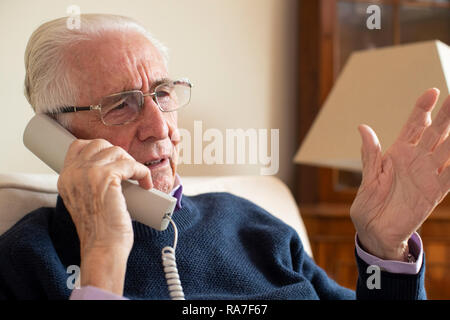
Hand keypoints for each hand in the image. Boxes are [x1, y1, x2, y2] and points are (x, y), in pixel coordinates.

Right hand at [57, 139, 151, 293]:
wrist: (102, 248)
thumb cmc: (99, 230)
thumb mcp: (85, 201)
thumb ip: (88, 183)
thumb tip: (113, 167)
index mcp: (66, 178)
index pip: (78, 146)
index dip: (100, 149)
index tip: (115, 160)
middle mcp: (74, 173)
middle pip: (99, 144)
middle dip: (118, 154)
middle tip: (129, 170)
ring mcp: (89, 173)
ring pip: (117, 152)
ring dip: (132, 163)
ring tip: (138, 178)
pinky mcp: (106, 178)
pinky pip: (131, 164)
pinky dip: (143, 172)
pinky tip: (146, 183)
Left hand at [350, 88, 449, 260]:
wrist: (375, 232)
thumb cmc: (369, 204)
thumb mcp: (368, 177)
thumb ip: (371, 153)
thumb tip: (363, 127)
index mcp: (397, 153)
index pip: (414, 126)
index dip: (422, 109)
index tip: (432, 92)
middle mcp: (416, 160)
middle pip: (435, 132)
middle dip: (446, 115)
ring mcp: (427, 175)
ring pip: (448, 149)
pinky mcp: (435, 192)